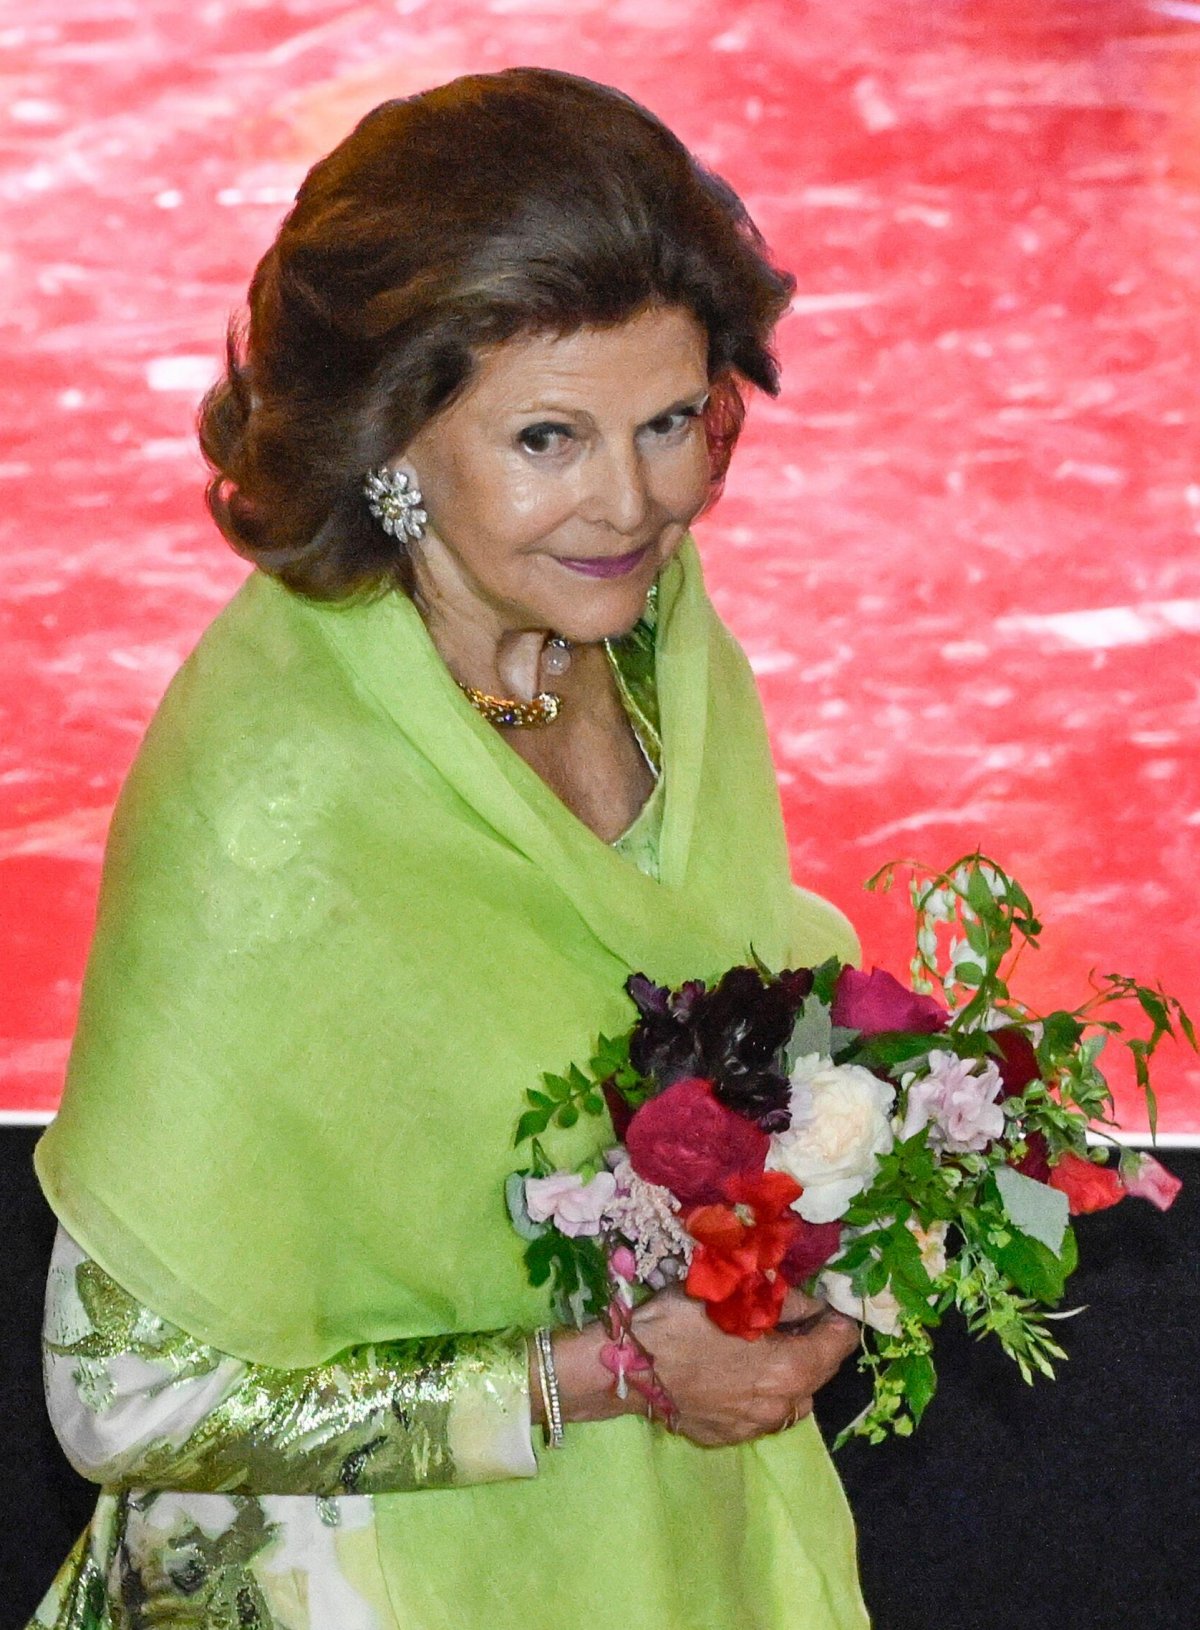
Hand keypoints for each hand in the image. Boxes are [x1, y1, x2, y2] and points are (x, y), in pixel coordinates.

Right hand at [626, 1285, 859, 1447]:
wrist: (629, 1369)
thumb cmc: (683, 1323)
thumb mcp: (736, 1297)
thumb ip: (784, 1301)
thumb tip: (811, 1306)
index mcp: (790, 1369)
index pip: (839, 1344)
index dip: (834, 1319)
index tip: (820, 1304)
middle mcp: (781, 1406)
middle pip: (819, 1373)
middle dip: (812, 1345)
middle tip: (789, 1320)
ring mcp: (754, 1427)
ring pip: (792, 1398)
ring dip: (789, 1374)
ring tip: (763, 1350)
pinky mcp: (729, 1437)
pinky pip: (760, 1412)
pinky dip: (759, 1393)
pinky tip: (734, 1373)